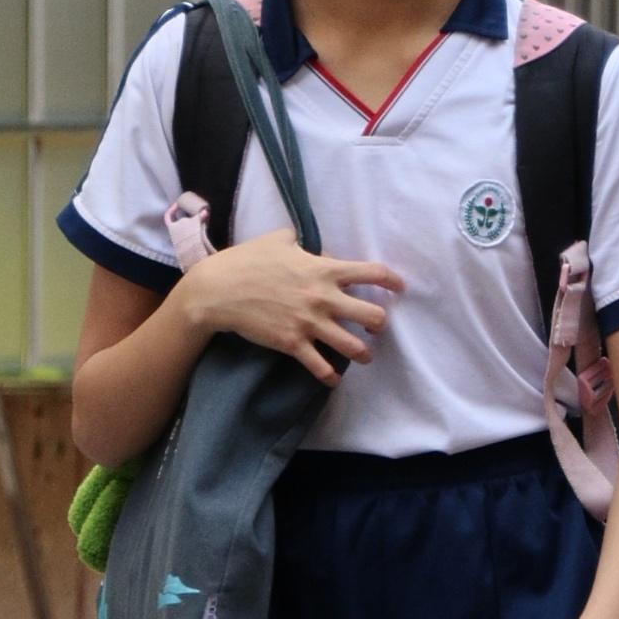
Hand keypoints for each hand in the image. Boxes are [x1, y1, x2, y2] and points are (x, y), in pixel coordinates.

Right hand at [195, 229, 402, 377]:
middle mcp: (324, 298)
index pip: (372, 273)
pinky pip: (321, 367)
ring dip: (364, 353)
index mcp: (324, 269)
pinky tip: (334, 379)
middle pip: (373, 316)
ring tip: (365, 355)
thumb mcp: (279, 240)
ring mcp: (309, 323)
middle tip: (375, 326)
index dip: (392, 281)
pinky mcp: (293, 344)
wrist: (218, 290)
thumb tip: (315, 248)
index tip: (400, 288)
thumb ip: (304, 243)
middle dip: (379, 323)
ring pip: (354, 347)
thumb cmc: (247, 260)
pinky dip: (331, 376)